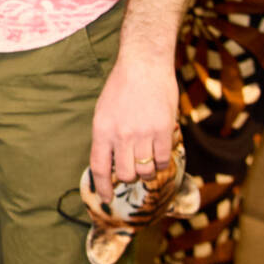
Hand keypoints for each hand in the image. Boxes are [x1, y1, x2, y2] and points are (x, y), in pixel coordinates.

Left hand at [88, 52, 178, 201]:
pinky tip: (159, 154)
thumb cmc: (122, 87)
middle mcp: (121, 135)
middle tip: (133, 169)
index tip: (106, 198)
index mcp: (102, 130)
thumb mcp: (103, 112)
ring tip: (147, 159)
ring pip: (145, 171)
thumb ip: (106, 137)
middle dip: (128, 177)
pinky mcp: (163, 130)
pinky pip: (163, 161)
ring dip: (146, 171)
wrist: (144, 64)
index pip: (100, 168)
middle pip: (125, 174)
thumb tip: (110, 163)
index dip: (103, 187)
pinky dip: (161, 163)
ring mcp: (143, 133)